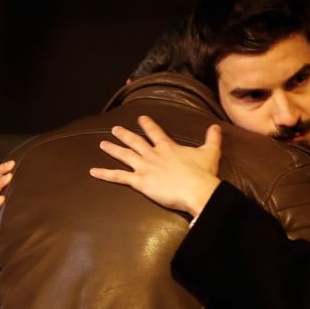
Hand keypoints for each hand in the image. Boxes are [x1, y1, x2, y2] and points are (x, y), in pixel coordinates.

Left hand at [89, 115, 222, 217]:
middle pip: (135, 141)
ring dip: (113, 149)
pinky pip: (118, 177)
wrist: (197, 190)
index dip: (147, 124)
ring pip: (124, 155)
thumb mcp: (210, 152)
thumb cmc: (203, 173)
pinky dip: (105, 174)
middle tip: (115, 129)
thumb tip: (216, 126)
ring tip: (103, 144)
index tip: (141, 118)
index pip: (155, 132)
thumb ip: (212, 138)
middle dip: (124, 134)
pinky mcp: (139, 181)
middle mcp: (153, 154)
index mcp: (167, 147)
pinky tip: (93, 172)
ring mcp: (144, 167)